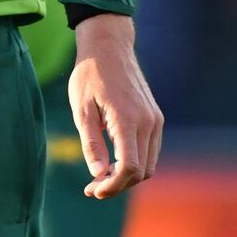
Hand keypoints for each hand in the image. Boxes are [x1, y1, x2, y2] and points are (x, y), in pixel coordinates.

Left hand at [68, 13, 162, 199]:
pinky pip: (150, 150)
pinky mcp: (155, 117)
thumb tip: (99, 175)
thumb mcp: (81, 108)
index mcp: (127, 119)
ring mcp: (155, 119)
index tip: (93, 190)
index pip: (129, 168)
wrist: (108, 46)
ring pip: (148, 164)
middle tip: (92, 187)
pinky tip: (114, 160)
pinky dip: (135, 161)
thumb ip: (91, 143)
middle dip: (118, 184)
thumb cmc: (89, 75)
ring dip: (128, 176)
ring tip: (101, 175)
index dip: (112, 185)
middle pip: (141, 171)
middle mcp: (147, 122)